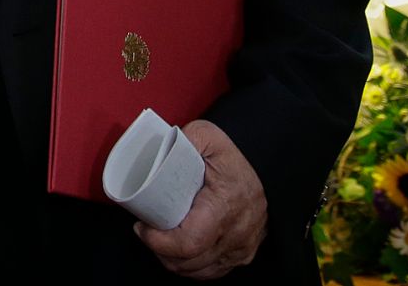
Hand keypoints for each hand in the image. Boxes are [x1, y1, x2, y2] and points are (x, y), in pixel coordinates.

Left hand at [135, 120, 266, 278]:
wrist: (266, 167)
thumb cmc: (229, 155)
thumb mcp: (206, 137)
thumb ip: (183, 139)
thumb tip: (158, 149)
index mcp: (225, 205)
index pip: (189, 241)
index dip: (159, 241)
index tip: (141, 227)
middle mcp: (237, 233)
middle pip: (189, 260)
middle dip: (159, 250)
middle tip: (145, 231)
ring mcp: (241, 247)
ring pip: (198, 270)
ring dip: (173, 260)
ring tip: (158, 240)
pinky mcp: (243, 255)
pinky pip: (212, 271)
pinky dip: (191, 265)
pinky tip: (178, 252)